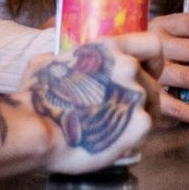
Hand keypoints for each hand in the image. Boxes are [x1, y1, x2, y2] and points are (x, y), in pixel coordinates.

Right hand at [25, 31, 162, 173]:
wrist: (36, 128)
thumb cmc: (36, 96)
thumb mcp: (46, 63)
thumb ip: (62, 59)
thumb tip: (54, 61)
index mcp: (108, 49)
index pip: (152, 44)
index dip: (152, 61)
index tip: (145, 73)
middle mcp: (128, 68)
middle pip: (151, 84)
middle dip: (138, 99)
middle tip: (117, 114)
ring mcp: (136, 95)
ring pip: (149, 109)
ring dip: (134, 119)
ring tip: (111, 131)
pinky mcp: (141, 125)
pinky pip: (143, 132)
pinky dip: (130, 140)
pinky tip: (111, 145)